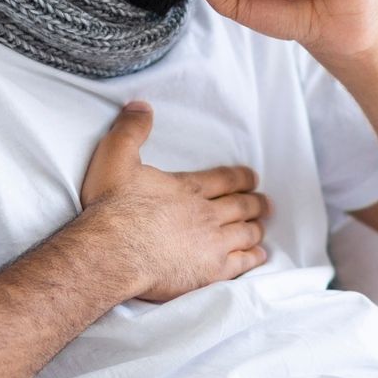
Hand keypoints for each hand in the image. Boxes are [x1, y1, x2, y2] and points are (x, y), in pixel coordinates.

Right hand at [79, 101, 269, 302]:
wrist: (112, 252)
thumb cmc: (112, 208)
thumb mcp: (114, 158)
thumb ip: (131, 131)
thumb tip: (141, 105)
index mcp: (187, 188)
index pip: (224, 179)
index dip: (241, 178)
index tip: (252, 178)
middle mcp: (205, 214)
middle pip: (240, 206)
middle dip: (255, 203)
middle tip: (265, 203)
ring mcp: (212, 243)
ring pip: (245, 232)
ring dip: (255, 228)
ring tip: (261, 227)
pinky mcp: (211, 271)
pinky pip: (242, 262)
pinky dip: (253, 257)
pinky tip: (258, 256)